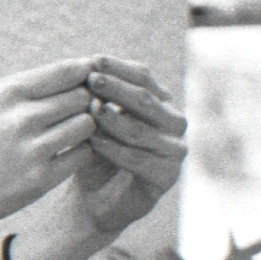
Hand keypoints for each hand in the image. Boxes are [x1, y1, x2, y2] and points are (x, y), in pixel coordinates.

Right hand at [0, 56, 101, 233]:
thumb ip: (35, 87)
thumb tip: (87, 69)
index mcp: (7, 92)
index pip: (68, 70)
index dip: (86, 76)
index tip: (85, 86)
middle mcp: (20, 117)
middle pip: (82, 96)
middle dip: (85, 104)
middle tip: (73, 116)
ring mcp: (31, 149)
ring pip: (87, 124)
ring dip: (85, 129)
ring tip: (69, 136)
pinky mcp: (39, 179)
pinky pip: (82, 155)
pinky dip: (79, 154)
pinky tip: (62, 156)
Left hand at [71, 62, 186, 234]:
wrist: (94, 199)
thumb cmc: (93, 153)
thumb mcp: (92, 121)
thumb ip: (95, 97)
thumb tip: (85, 63)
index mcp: (160, 102)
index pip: (144, 77)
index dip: (120, 68)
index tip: (93, 60)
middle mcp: (174, 122)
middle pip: (147, 100)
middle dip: (118, 89)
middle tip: (92, 80)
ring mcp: (175, 150)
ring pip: (142, 130)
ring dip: (114, 119)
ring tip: (90, 110)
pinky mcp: (168, 177)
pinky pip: (140, 160)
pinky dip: (115, 150)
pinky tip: (94, 142)